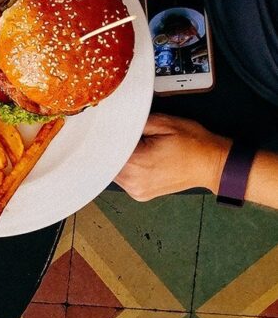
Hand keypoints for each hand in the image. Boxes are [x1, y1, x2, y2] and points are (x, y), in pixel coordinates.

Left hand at [115, 113, 229, 200]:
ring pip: (113, 172)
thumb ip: (135, 123)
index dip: (104, 139)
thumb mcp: (164, 123)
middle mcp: (133, 182)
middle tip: (124, 137)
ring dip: (119, 160)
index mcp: (136, 164)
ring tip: (137, 148)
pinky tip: (139, 159)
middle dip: (112, 149)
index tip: (104, 131)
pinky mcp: (140, 194)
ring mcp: (136, 191)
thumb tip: (117, 125)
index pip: (105, 152)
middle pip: (106, 163)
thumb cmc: (194, 144)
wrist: (213, 163)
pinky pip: (124, 179)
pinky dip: (126, 169)